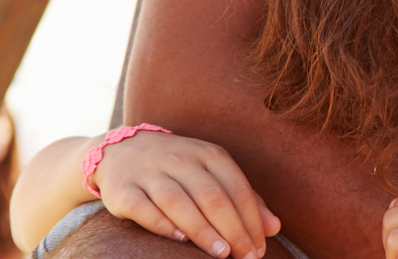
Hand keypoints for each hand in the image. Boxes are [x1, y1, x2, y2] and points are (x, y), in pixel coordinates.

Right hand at [89, 131, 280, 257]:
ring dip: (202, 229)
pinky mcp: (123, 190)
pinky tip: (180, 239)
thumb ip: (244, 199)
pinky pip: (143, 207)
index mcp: (209, 155)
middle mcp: (181, 160)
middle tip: (245, 257)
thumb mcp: (214, 174)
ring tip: (221, 253)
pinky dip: (162, 223)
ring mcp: (150, 174)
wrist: (121, 150)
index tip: (260, 249)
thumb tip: (275, 227)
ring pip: (179, 201)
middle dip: (233, 229)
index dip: (252, 220)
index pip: (237, 188)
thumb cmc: (179, 169)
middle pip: (212, 196)